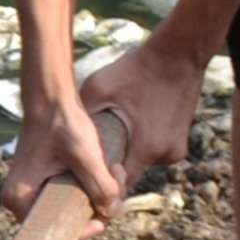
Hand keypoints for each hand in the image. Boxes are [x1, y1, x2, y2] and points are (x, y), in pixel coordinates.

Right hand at [2, 89, 124, 217]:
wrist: (51, 98)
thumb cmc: (61, 123)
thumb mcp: (84, 154)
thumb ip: (100, 185)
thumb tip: (111, 211)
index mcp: (20, 198)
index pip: (54, 232)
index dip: (86, 228)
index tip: (110, 208)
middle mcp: (21, 200)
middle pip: (66, 220)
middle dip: (97, 206)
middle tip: (117, 179)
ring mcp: (33, 191)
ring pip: (73, 208)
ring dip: (98, 194)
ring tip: (114, 169)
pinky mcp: (44, 183)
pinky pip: (72, 196)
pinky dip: (91, 186)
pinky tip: (106, 169)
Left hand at [75, 37, 205, 188]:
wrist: (178, 54)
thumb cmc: (135, 70)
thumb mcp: (98, 89)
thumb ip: (82, 116)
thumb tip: (58, 134)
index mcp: (145, 149)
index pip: (118, 185)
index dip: (99, 182)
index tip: (82, 173)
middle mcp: (165, 156)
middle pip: (130, 174)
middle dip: (111, 167)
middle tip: (91, 153)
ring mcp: (176, 151)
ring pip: (142, 162)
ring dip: (127, 153)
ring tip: (113, 134)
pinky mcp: (181, 143)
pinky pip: (154, 152)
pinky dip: (141, 145)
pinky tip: (132, 127)